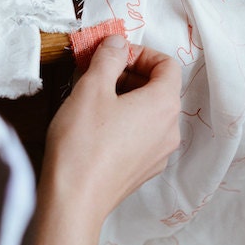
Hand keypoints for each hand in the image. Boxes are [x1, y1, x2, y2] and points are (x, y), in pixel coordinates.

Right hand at [24, 35, 181, 244]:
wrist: (74, 200)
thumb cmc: (83, 142)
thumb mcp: (91, 88)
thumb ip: (108, 58)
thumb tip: (117, 43)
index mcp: (164, 104)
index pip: (167, 64)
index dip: (140, 54)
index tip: (112, 56)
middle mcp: (170, 129)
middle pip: (160, 88)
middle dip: (129, 74)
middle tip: (96, 74)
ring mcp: (159, 153)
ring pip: (149, 113)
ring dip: (125, 98)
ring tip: (92, 100)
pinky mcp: (143, 170)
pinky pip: (141, 135)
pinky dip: (124, 122)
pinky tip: (95, 127)